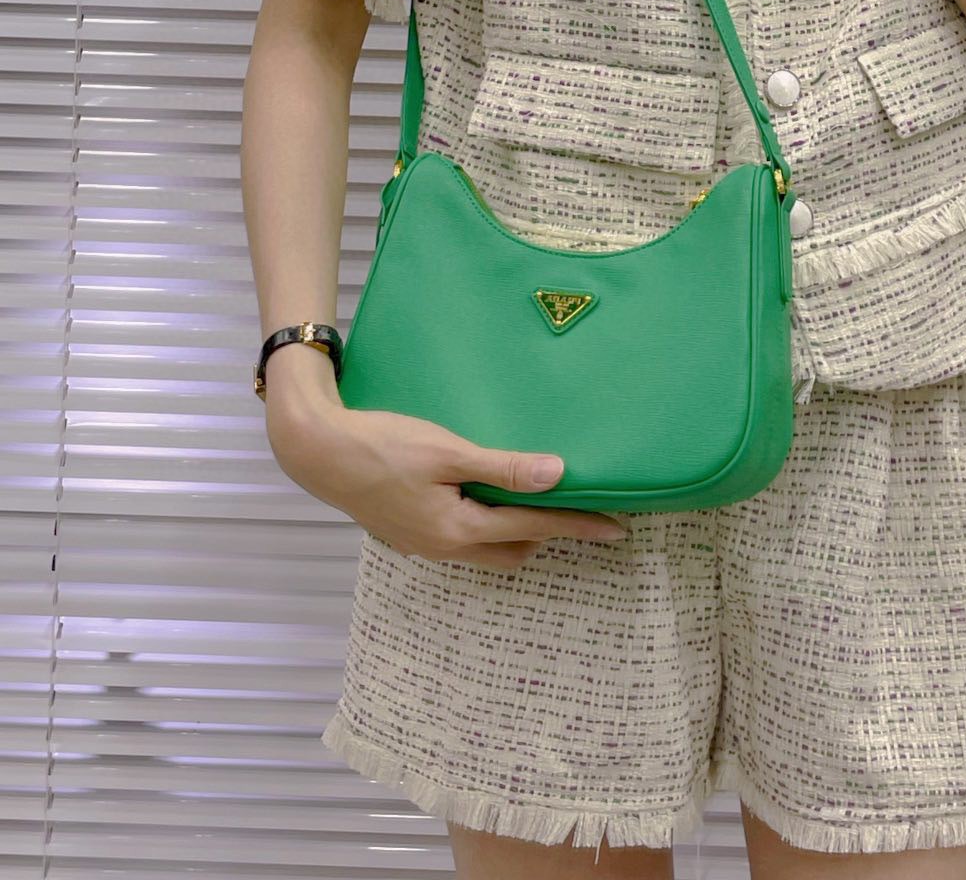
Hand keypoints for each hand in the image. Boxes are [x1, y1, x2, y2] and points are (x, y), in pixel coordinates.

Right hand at [268, 402, 630, 572]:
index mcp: (458, 531)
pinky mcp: (410, 529)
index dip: (577, 526)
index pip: (534, 529)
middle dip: (547, 533)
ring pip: (486, 547)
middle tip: (577, 507)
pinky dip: (487, 522)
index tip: (616, 528)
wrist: (318, 450)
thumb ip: (502, 468)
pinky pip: (463, 536)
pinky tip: (485, 494)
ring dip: (514, 528)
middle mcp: (444, 547)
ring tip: (534, 497)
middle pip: (512, 549)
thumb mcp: (447, 452)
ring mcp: (424, 543)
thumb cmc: (383, 446)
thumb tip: (557, 475)